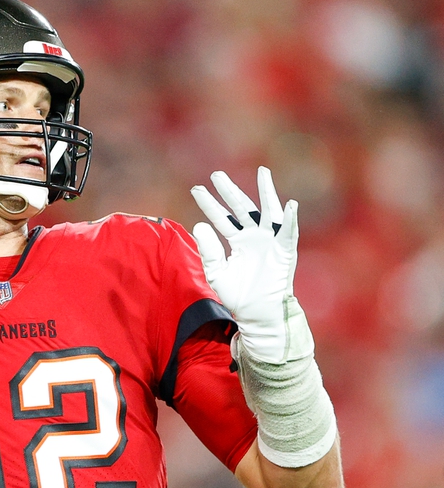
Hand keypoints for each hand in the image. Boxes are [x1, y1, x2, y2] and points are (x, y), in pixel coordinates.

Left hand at [190, 166, 312, 363]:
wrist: (256, 314)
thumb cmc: (236, 296)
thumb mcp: (216, 272)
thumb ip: (208, 250)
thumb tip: (199, 225)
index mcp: (237, 241)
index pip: (221, 218)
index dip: (210, 204)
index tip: (196, 189)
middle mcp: (254, 237)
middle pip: (241, 208)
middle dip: (230, 191)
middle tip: (216, 175)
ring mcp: (270, 241)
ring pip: (268, 212)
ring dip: (266, 192)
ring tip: (262, 173)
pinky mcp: (285, 251)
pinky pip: (289, 232)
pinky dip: (291, 218)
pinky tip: (289, 204)